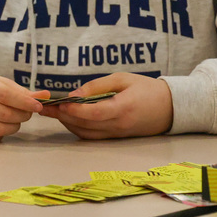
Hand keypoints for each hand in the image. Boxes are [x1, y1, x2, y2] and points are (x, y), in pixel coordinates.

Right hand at [0, 71, 46, 142]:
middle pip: (4, 114)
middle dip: (23, 116)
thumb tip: (46, 96)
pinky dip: (1, 134)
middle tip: (27, 113)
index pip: (5, 95)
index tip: (38, 106)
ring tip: (15, 120)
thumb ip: (20, 90)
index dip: (24, 102)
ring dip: (14, 126)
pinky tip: (0, 125)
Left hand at [37, 73, 172, 138]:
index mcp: (123, 109)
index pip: (94, 114)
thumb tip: (74, 95)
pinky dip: (78, 128)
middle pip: (86, 126)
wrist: (171, 108)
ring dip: (68, 124)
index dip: (75, 110)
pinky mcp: (116, 138)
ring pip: (86, 134)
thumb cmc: (146, 88)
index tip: (59, 103)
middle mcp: (119, 125)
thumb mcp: (122, 79)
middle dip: (63, 117)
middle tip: (45, 107)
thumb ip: (97, 86)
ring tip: (53, 111)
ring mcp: (118, 134)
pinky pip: (93, 136)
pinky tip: (69, 118)